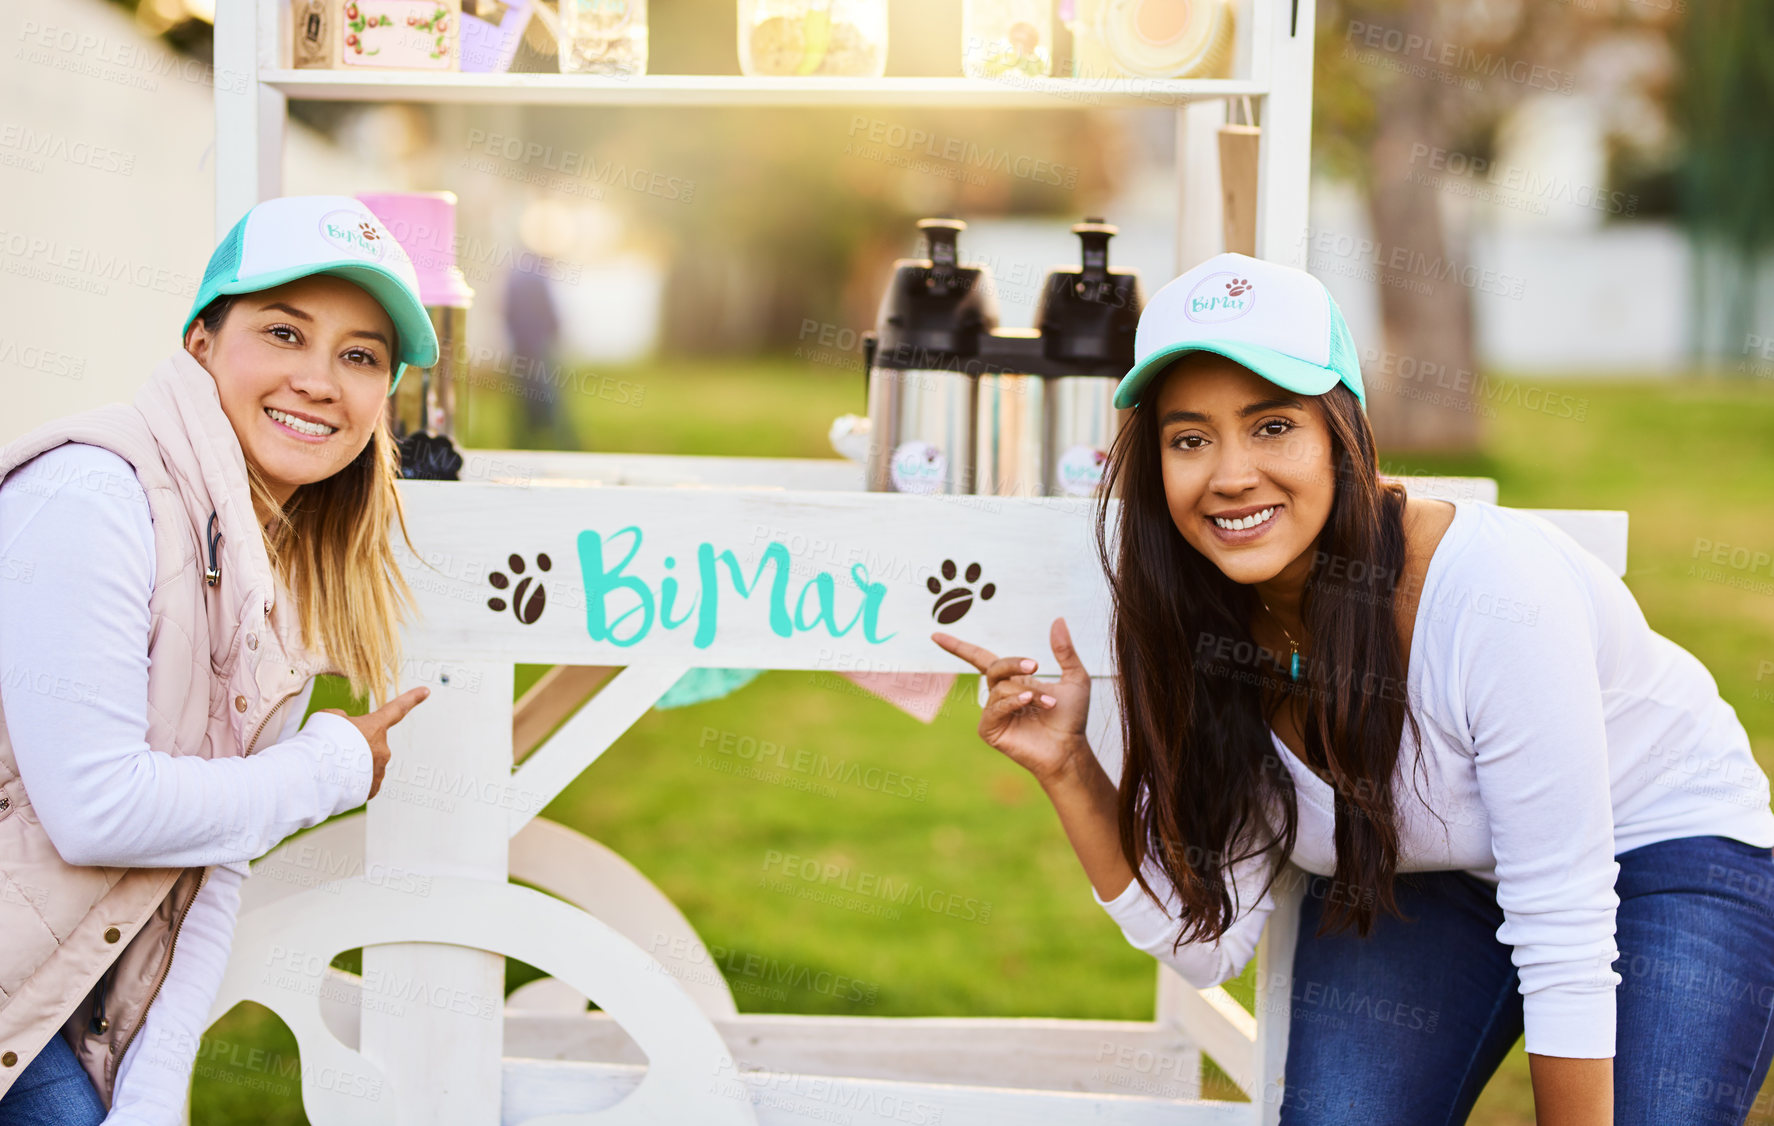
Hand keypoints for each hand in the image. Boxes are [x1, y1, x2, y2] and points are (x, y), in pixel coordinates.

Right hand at [317, 685, 428, 800]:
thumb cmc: (321, 742)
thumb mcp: (329, 718)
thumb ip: (343, 720)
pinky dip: (349, 783)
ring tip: (330, 768)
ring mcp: (378, 771)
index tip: (426, 691)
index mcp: (375, 727)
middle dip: (352, 749)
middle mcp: (382, 749)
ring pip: (364, 766)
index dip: (411, 698)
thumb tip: (347, 730)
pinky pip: (361, 784)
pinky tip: (336, 782)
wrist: (317, 773)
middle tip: (331, 752)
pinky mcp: (370, 790)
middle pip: (368, 746)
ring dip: (349, 767)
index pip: (396, 709)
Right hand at [931, 617, 1092, 786]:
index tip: (935, 635)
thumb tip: (1058, 619)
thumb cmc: (1072, 718)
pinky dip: (1011, 702)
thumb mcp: (1075, 678)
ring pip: (1000, 688)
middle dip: (1014, 663)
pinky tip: (1027, 704)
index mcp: (1013, 681)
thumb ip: (1065, 651)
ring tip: (1048, 704)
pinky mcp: (990, 730)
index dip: (958, 647)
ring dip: (1026, 692)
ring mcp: (993, 713)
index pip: (979, 658)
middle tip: (1036, 666)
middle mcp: (999, 695)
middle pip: (993, 667)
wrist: (1070, 750)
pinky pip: (994, 708)